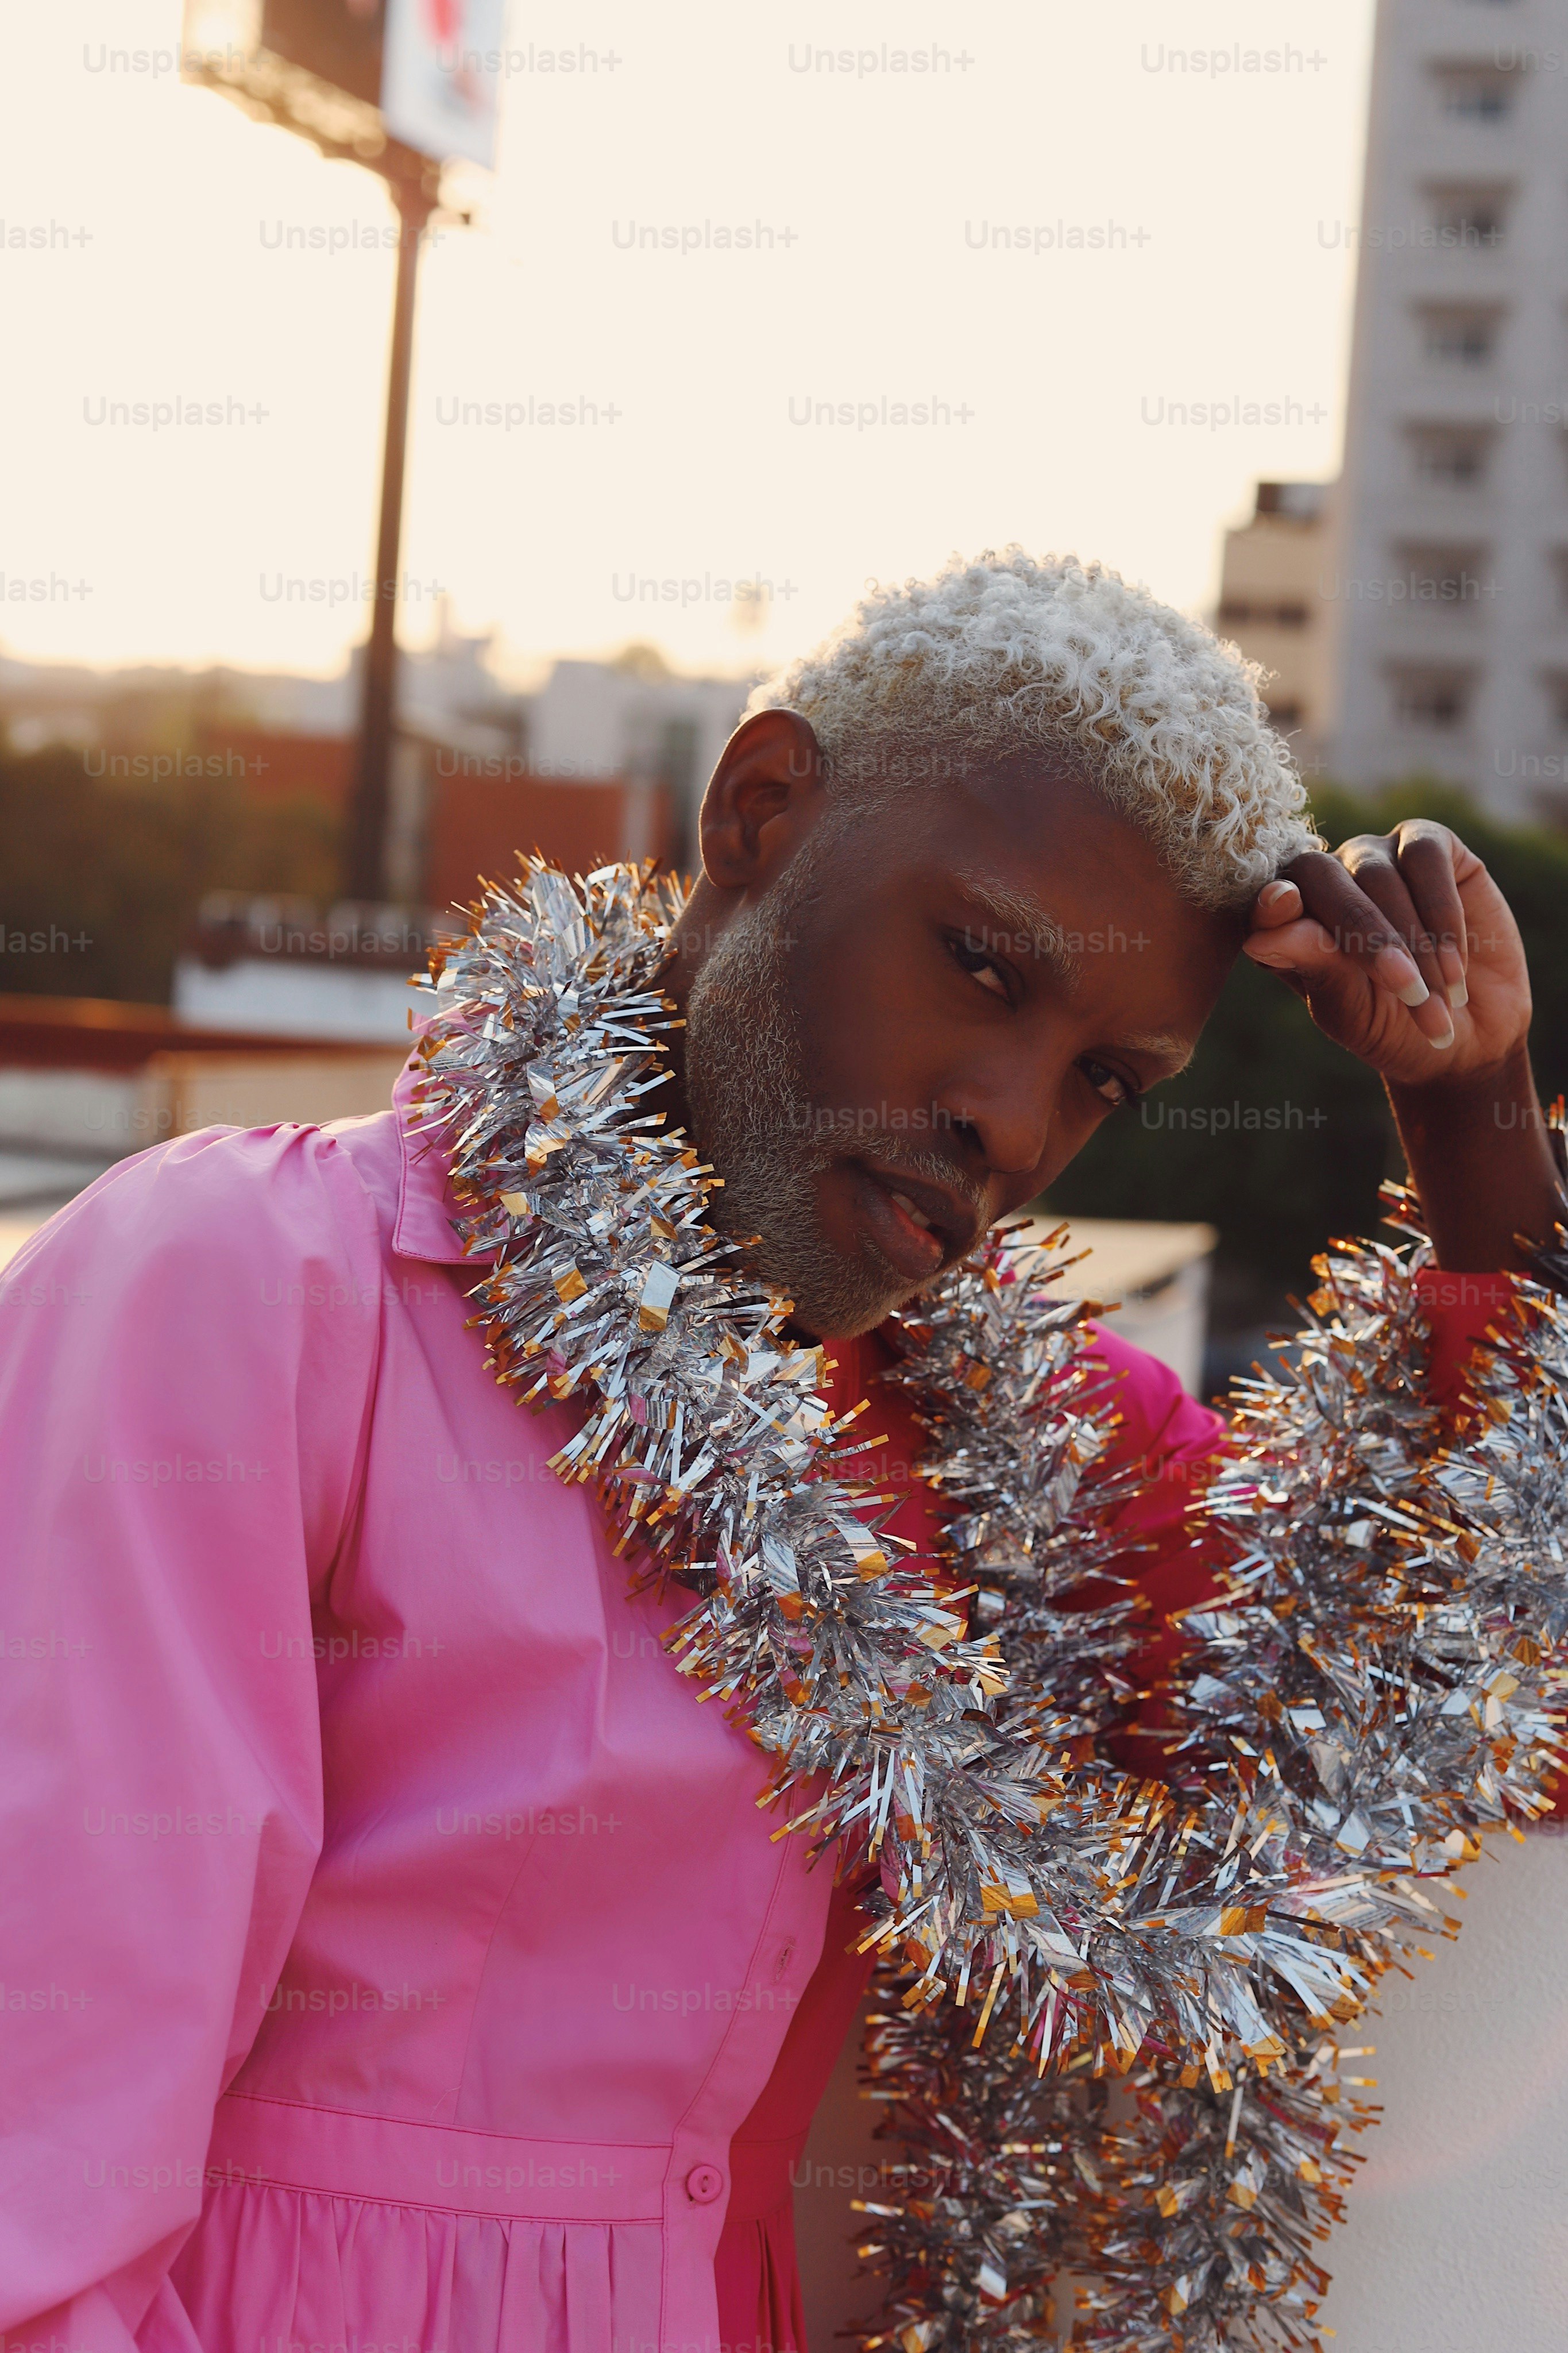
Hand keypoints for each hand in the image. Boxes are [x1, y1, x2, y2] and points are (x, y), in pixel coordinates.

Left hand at [1242, 819, 1529, 1088]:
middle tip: (1406, 988)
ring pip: (1378, 873)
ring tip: (1438, 998)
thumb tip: (1260, 937)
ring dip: (1415, 941)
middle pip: (1322, 878)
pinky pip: (1426, 856)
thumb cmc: (1392, 1026)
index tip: (1281, 909)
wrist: (1470, 1032)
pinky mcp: (1427, 843)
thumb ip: (1309, 965)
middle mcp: (1326, 878)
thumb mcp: (1347, 1009)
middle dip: (1366, 936)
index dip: (1273, 906)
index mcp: (1287, 920)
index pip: (1268, 901)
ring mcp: (1374, 855)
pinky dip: (1442, 912)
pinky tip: (1454, 964)